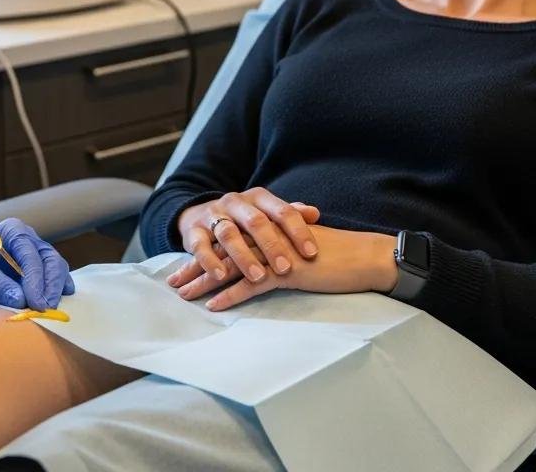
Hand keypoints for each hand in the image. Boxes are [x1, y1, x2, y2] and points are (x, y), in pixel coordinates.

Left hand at [0, 218, 75, 310]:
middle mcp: (27, 238)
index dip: (36, 280)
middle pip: (49, 259)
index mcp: (14, 230)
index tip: (36, 303)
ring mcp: (30, 253)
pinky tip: (60, 300)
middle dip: (50, 284)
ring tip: (50, 309)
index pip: (32, 255)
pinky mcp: (31, 270)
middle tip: (46, 308)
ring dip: (54, 288)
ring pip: (53, 268)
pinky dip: (55, 288)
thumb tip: (22, 301)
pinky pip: (49, 277)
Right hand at [172, 188, 321, 288]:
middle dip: (272, 245)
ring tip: (257, 276)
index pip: (282, 210)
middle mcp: (236, 203)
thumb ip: (289, 214)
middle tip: (285, 268)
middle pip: (256, 221)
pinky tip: (221, 275)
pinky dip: (210, 260)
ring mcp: (213, 215)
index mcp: (258, 197)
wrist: (200, 214)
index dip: (298, 231)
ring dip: (243, 256)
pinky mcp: (193, 231)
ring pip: (228, 233)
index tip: (312, 253)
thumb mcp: (266, 213)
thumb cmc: (243, 220)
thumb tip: (315, 213)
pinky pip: (200, 245)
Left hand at [172, 225, 397, 310]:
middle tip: (173, 283)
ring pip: (230, 266)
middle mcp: (265, 236)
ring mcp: (273, 251)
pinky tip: (214, 306)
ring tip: (184, 295)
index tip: (185, 266)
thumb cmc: (334, 255)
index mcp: (267, 228)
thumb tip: (261, 259)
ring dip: (205, 281)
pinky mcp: (285, 269)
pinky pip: (252, 284)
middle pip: (221, 250)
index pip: (228, 239)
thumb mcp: (298, 246)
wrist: (362, 256)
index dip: (205, 253)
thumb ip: (277, 247)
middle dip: (195, 267)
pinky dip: (231, 294)